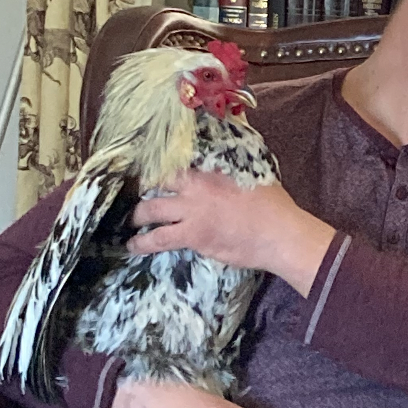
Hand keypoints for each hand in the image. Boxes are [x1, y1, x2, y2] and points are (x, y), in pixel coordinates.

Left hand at [129, 170, 333, 295]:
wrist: (278, 232)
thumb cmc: (273, 205)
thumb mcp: (253, 175)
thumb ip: (233, 170)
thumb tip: (229, 165)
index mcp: (211, 168)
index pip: (177, 161)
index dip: (161, 167)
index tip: (151, 171)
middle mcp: (196, 185)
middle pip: (159, 182)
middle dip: (143, 189)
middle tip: (134, 196)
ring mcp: (191, 210)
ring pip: (151, 209)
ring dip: (136, 217)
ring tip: (128, 224)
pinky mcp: (192, 234)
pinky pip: (158, 239)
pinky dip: (142, 243)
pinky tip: (133, 246)